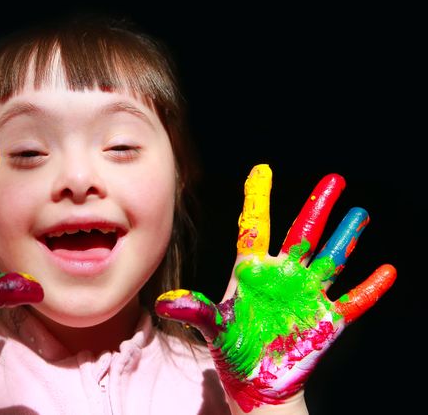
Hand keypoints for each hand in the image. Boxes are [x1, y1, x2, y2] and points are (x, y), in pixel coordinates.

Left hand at [155, 165, 395, 411]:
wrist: (255, 382)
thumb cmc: (232, 349)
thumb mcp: (213, 327)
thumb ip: (194, 312)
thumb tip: (165, 303)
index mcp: (251, 271)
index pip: (255, 227)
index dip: (258, 198)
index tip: (261, 170)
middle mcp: (282, 276)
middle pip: (302, 234)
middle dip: (318, 207)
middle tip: (335, 179)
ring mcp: (305, 296)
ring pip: (331, 259)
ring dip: (346, 238)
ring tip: (360, 213)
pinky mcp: (325, 321)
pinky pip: (353, 301)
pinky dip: (369, 288)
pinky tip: (387, 271)